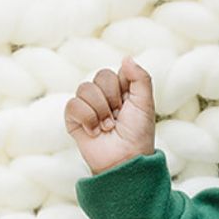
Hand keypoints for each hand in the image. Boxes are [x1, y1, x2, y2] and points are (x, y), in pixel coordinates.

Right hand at [64, 56, 155, 174]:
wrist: (124, 160)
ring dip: (100, 111)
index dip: (122, 88)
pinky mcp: (74, 119)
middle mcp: (103, 96)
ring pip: (85, 89)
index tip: (128, 105)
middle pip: (100, 77)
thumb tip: (126, 58)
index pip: (114, 72)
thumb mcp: (145, 104)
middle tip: (118, 118)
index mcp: (121, 90)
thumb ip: (140, 78)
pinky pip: (73, 104)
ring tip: (108, 128)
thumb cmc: (138, 135)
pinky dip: (86, 118)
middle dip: (112, 100)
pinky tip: (94, 132)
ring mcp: (88, 106)